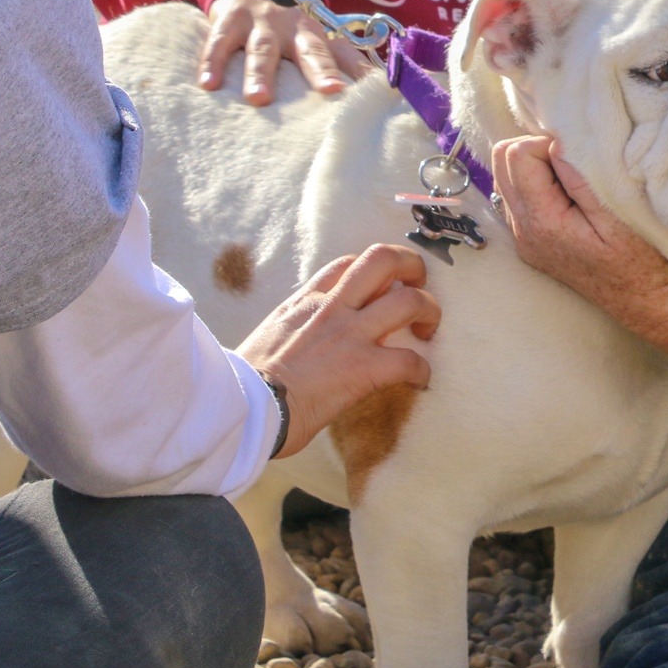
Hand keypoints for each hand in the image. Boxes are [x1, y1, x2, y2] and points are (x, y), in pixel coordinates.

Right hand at [200, 0, 372, 105]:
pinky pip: (219, 42)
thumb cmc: (293, 23)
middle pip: (311, 50)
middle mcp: (296, 28)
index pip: (347, 55)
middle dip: (321, 70)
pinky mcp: (230, 19)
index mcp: (321, 34)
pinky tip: (208, 84)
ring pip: (263, 49)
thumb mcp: (320, 36)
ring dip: (261, 73)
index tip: (376, 90)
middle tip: (331, 92)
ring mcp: (262, 22)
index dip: (361, 71)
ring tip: (259, 100)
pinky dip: (212, 62)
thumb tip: (386, 90)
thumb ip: (348, 61)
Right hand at [234, 244, 439, 456]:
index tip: (380, 287)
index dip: (372, 270)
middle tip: (419, 285)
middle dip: (411, 265)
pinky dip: (422, 371)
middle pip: (382, 259)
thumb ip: (295, 329)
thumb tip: (306, 343)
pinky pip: (410, 361)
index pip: (346, 263)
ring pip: (409, 301)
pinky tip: (420, 381)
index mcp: (304, 302)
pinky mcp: (363, 368)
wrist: (238, 408)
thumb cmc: (243, 384)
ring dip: (429, 311)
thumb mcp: (269, 337)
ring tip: (428, 330)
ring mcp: (350, 335)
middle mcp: (331, 309)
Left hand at [492, 135, 667, 322]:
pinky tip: (567, 193)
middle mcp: (525, 230)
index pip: (518, 155)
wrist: (645, 302)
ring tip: (572, 176)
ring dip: (534, 165)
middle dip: (535, 149)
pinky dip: (536, 183)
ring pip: (506, 177)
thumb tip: (558, 143)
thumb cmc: (641, 262)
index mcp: (544, 222)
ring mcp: (525, 238)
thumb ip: (581, 179)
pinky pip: (518, 196)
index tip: (579, 155)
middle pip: (502, 160)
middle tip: (573, 160)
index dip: (548, 143)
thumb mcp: (618, 216)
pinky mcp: (531, 242)